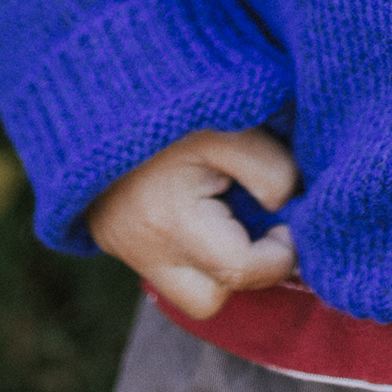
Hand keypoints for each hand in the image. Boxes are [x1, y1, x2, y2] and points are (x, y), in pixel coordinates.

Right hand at [87, 127, 299, 319]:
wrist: (103, 91)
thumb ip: (272, 172)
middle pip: (209, 300)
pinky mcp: (115, 238)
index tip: (288, 221)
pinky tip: (199, 207)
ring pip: (185, 291)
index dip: (280, 255)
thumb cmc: (173, 112)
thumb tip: (287, 210)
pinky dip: (191, 248)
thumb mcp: (232, 130)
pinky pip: (166, 266)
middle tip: (257, 224)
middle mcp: (145, 250)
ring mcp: (126, 248)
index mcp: (172, 222)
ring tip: (225, 215)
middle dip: (244, 271)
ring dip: (215, 264)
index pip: (240, 271)